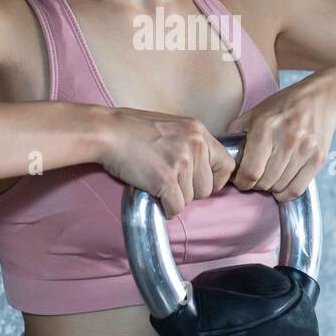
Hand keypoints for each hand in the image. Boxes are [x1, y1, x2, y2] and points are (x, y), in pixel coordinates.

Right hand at [96, 107, 235, 218]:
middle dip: (190, 191)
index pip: (227, 164)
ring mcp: (181, 163)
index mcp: (198, 131)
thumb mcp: (172, 126)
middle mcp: (195, 145)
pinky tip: (155, 197)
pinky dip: (166, 209)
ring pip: (191, 199)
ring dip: (175, 198)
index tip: (203, 183)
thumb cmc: (133, 129)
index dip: (216, 179)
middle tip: (171, 183)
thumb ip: (190, 143)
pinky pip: (176, 207)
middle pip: (207, 187)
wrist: (109, 132)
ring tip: (158, 184)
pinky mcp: (166, 180)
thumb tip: (201, 168)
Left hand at [222, 74, 335, 202]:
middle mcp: (287, 140)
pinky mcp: (318, 159)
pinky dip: (285, 194)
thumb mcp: (255, 112)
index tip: (240, 180)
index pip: (250, 171)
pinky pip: (297, 189)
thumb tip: (222, 155)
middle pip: (265, 182)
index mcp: (266, 128)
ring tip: (267, 179)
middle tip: (254, 179)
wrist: (320, 99)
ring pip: (280, 187)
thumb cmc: (283, 106)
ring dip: (270, 188)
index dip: (241, 182)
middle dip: (255, 185)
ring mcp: (305, 151)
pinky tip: (280, 187)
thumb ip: (236, 132)